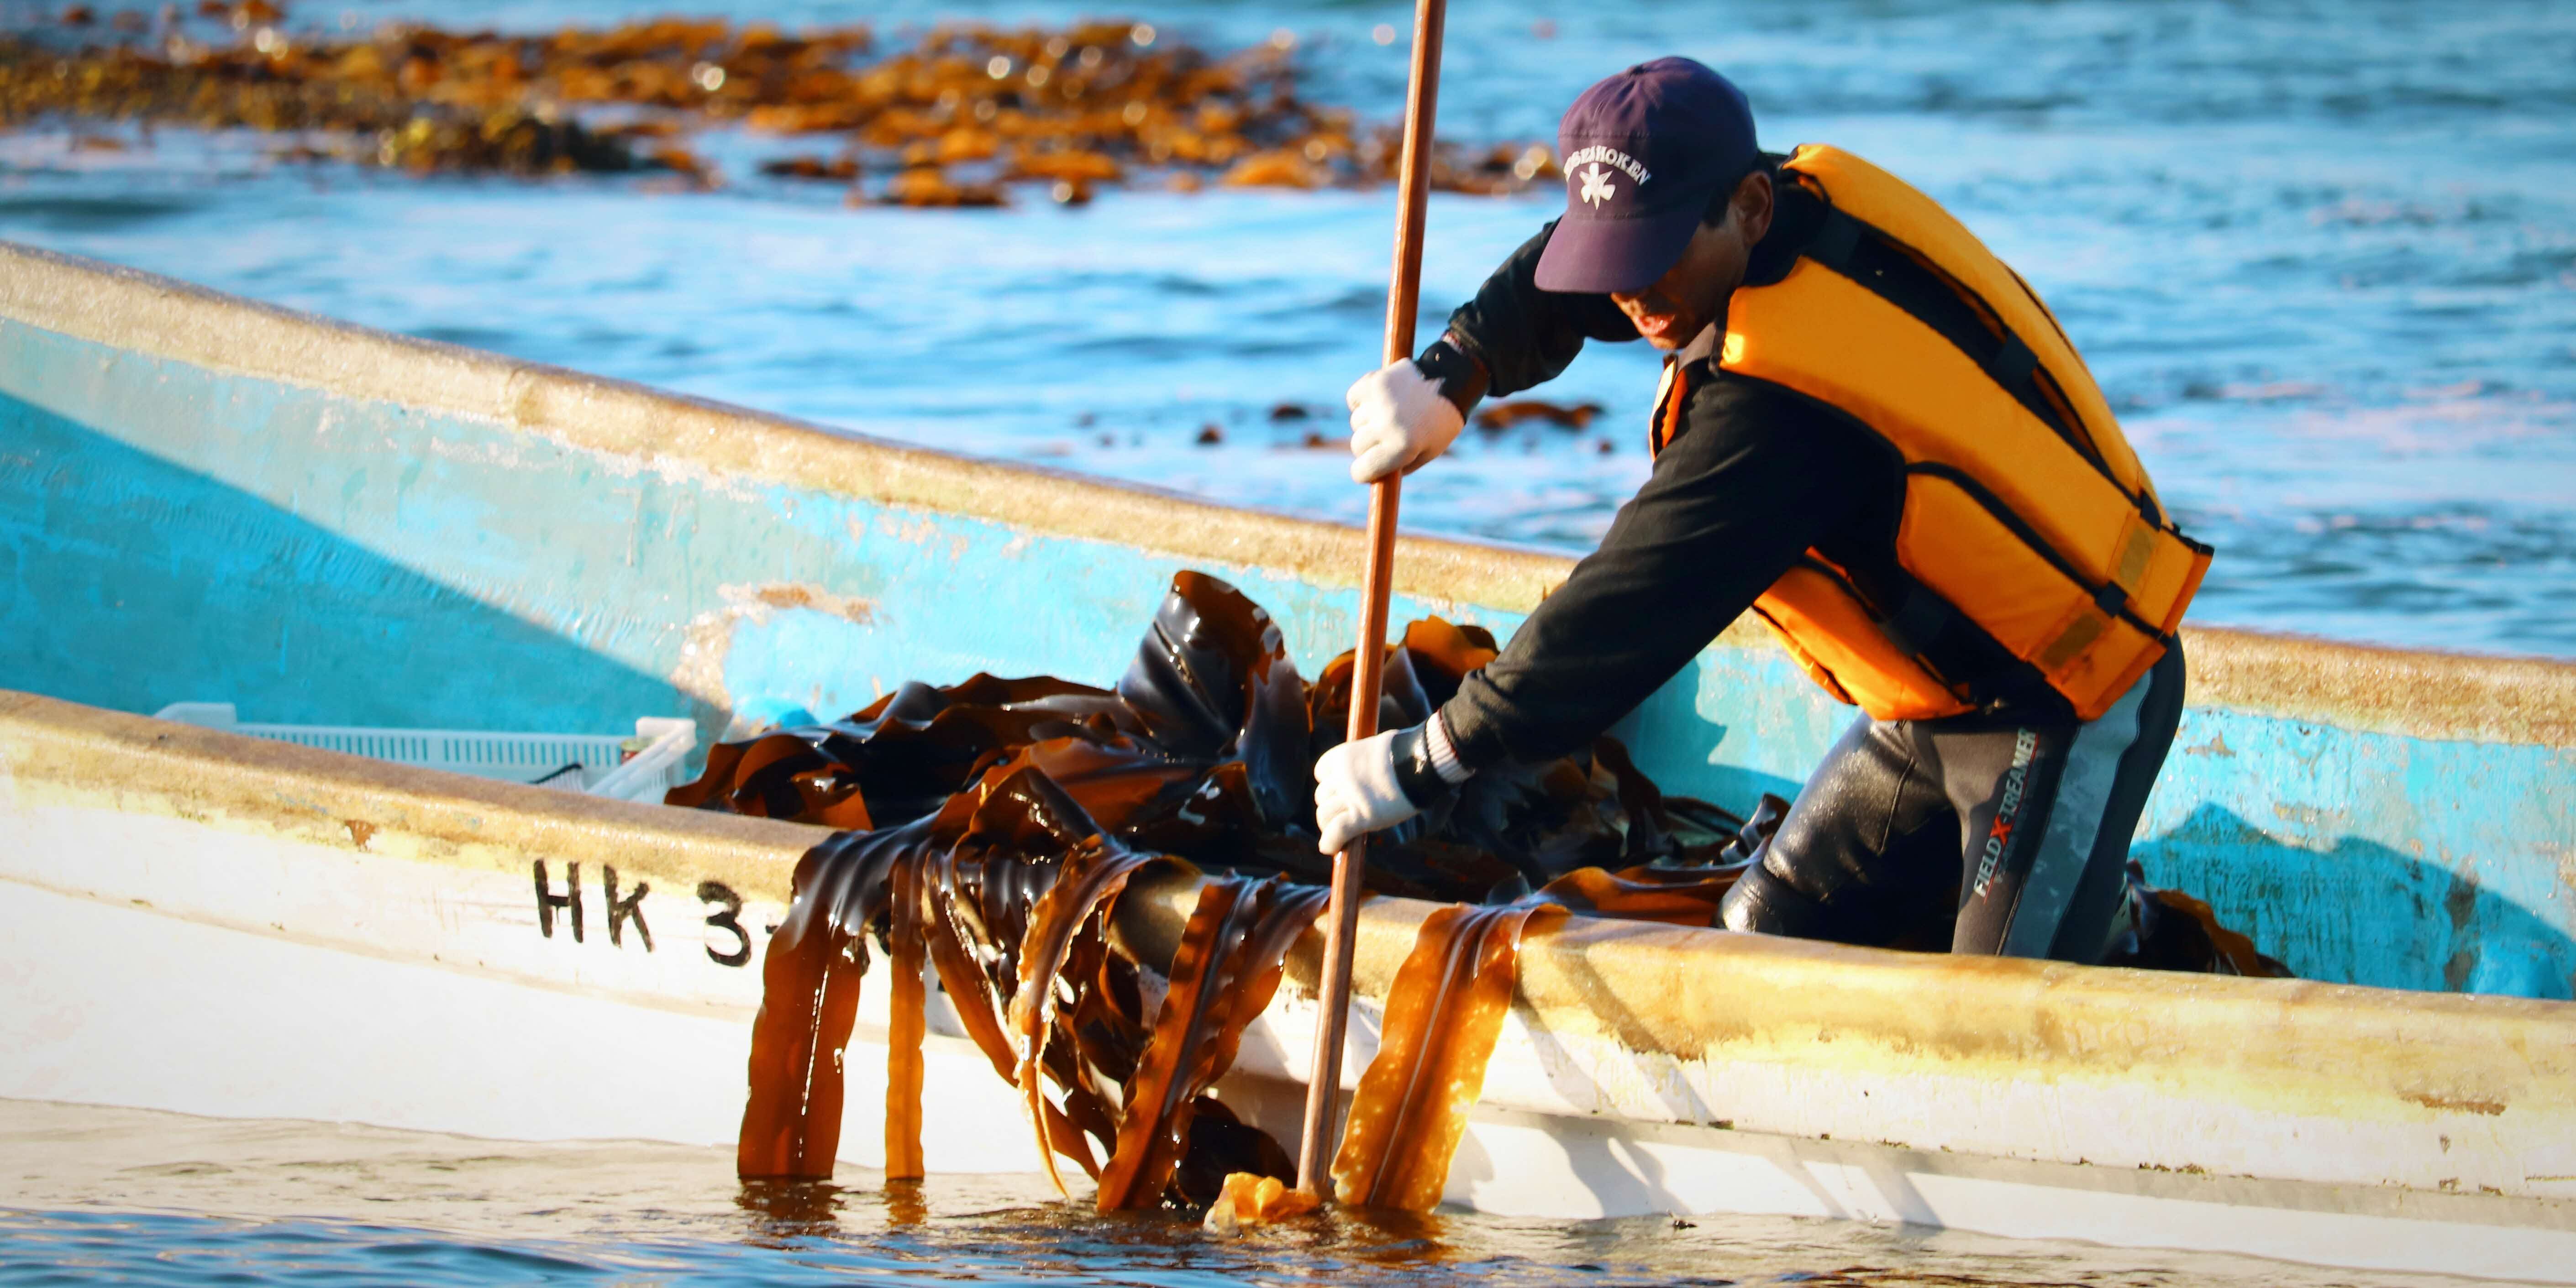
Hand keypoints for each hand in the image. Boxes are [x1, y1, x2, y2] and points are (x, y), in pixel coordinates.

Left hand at [1314, 729, 1418, 854]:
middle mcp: (1341, 775)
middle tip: (1343, 816)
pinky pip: (1336, 832)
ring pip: (1324, 815)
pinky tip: (1330, 848)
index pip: (1321, 772)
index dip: (1329, 784)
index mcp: (1344, 755)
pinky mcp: (1362, 816)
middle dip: (1330, 807)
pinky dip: (1330, 842)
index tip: (1339, 791)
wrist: (1423, 762)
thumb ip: (1369, 760)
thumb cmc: (1410, 753)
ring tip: (1338, 834)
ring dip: (1328, 826)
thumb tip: (1375, 767)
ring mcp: (1350, 796)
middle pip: (1321, 796)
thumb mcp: (1381, 748)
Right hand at [1345, 358, 1464, 483]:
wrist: (1452, 381)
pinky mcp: (1374, 382)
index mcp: (1403, 446)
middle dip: (1369, 446)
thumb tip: (1372, 476)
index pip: (1362, 469)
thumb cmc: (1441, 422)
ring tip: (1391, 413)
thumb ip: (1399, 467)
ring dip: (1368, 421)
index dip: (1362, 473)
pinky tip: (1380, 400)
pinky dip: (1362, 401)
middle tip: (1386, 438)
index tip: (1364, 471)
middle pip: (1358, 445)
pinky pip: (1354, 399)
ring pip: (1356, 422)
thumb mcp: (1427, 452)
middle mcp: (1388, 425)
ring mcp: (1379, 402)